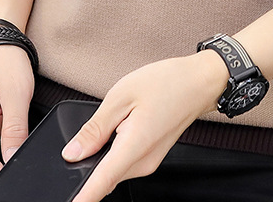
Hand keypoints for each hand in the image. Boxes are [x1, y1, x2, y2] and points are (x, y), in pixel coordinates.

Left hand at [62, 52, 228, 201]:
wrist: (199, 82)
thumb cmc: (166, 83)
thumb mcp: (122, 96)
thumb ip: (95, 128)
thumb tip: (73, 153)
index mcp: (133, 147)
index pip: (100, 183)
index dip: (81, 198)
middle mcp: (142, 163)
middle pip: (103, 176)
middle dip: (89, 162)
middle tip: (97, 127)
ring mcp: (148, 162)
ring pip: (113, 169)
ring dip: (104, 153)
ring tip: (119, 116)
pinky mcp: (150, 157)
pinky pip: (124, 162)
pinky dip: (116, 150)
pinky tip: (124, 123)